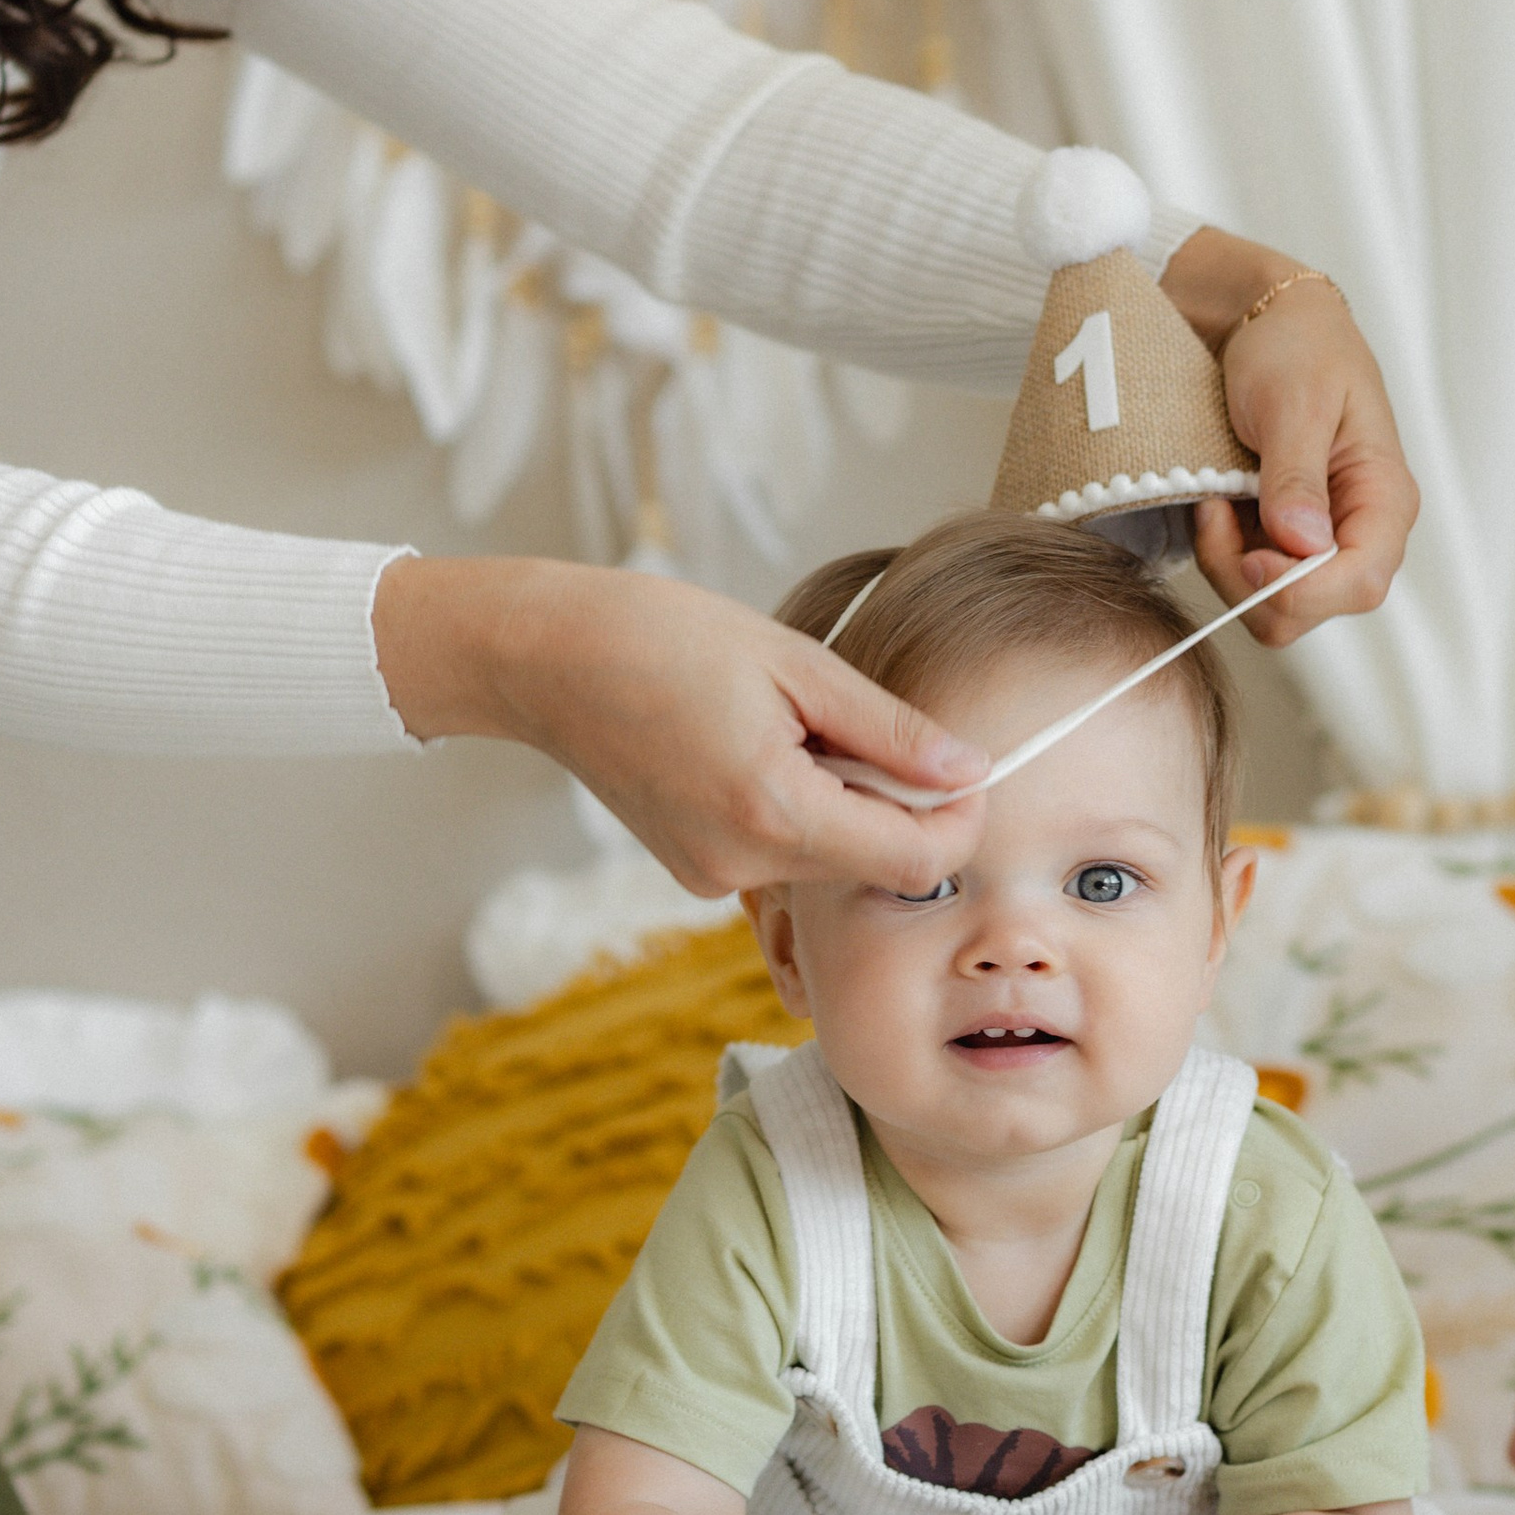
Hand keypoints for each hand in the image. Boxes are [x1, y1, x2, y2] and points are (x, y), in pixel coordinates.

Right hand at [374, 556, 986, 895]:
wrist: (543, 657)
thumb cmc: (661, 637)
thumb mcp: (795, 664)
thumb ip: (890, 730)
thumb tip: (970, 769)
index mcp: (774, 811)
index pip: (914, 860)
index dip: (959, 818)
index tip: (963, 767)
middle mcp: (742, 864)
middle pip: (874, 864)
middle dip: (897, 802)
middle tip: (859, 721)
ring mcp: (712, 876)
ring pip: (828, 859)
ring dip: (843, 802)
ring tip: (788, 725)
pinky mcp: (694, 870)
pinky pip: (781, 852)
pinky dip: (795, 808)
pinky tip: (752, 748)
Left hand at [1160, 231, 1417, 644]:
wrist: (1264, 320)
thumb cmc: (1296, 348)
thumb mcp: (1294, 404)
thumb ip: (1297, 477)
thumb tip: (1304, 544)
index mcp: (1385, 498)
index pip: (1361, 582)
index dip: (1300, 589)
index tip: (1248, 557)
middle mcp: (1359, 530)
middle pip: (1310, 608)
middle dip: (1250, 578)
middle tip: (1216, 512)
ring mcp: (1319, 540)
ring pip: (1272, 606)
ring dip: (1227, 564)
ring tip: (1214, 500)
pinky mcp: (1281, 539)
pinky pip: (1247, 580)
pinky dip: (1219, 553)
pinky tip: (1214, 504)